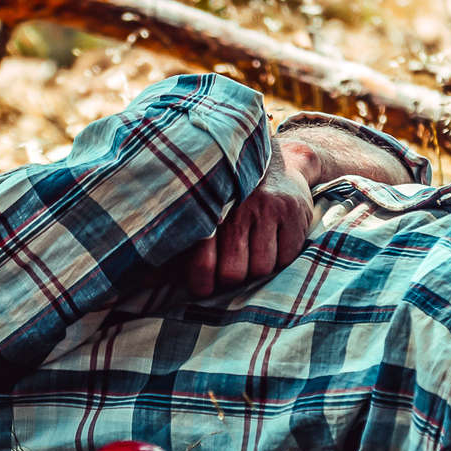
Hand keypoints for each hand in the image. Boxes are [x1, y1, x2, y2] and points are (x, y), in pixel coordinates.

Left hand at [185, 145, 312, 294]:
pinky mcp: (293, 212)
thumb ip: (189, 242)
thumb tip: (157, 279)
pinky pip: (287, 257)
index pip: (203, 260)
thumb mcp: (212, 209)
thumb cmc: (239, 196)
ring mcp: (268, 208)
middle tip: (233, 268)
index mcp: (211, 208)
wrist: (283, 161)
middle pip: (234, 272)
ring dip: (259, 268)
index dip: (202, 282)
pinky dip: (281, 257)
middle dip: (232, 277)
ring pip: (262, 268)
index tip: (203, 288)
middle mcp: (239, 206)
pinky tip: (276, 242)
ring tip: (255, 252)